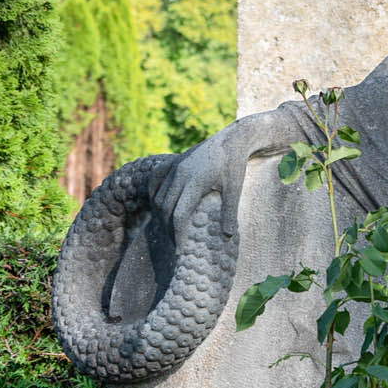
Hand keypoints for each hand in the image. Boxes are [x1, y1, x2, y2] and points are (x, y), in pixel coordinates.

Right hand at [154, 122, 249, 241]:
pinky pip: (155, 179)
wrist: (233, 138)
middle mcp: (180, 174)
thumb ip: (229, 212)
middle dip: (168, 229)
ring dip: (161, 215)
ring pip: (159, 196)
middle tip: (175, 244)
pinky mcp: (174, 161)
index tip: (180, 249)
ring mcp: (175, 167)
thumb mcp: (235, 189)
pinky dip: (153, 193)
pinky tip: (157, 206)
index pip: (178, 215)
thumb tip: (227, 237)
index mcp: (195, 182)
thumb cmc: (235, 164)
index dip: (177, 234)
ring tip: (169, 230)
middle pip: (165, 209)